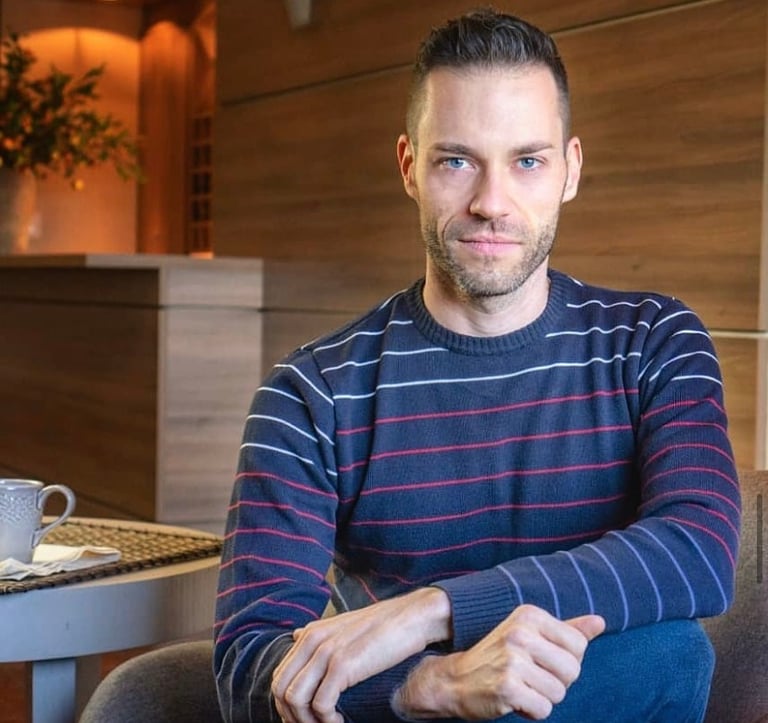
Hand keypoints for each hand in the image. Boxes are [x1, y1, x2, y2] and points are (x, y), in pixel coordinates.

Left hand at [271, 587, 450, 722]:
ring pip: (295, 699)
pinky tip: (340, 722)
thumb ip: (320, 633)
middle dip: (292, 716)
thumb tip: (296, 634)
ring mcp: (326, 651)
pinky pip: (320, 704)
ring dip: (307, 722)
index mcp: (311, 633)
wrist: (411, 617)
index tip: (304, 718)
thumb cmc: (383, 626)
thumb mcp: (344, 624)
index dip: (286, 704)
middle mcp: (313, 640)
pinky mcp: (343, 664)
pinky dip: (327, 721)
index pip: (280, 675)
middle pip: (281, 688)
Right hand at [394, 604, 604, 720]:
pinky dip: (532, 711)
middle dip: (557, 682)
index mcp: (529, 615)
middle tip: (531, 677)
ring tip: (521, 687)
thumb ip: (567, 630)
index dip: (565, 661)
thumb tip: (600, 622)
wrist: (456, 679)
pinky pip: (544, 709)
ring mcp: (512, 660)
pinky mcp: (507, 687)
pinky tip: (515, 700)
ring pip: (559, 693)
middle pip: (572, 670)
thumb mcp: (530, 635)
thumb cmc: (499, 657)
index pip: (578, 645)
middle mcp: (520, 633)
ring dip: (543, 698)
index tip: (542, 661)